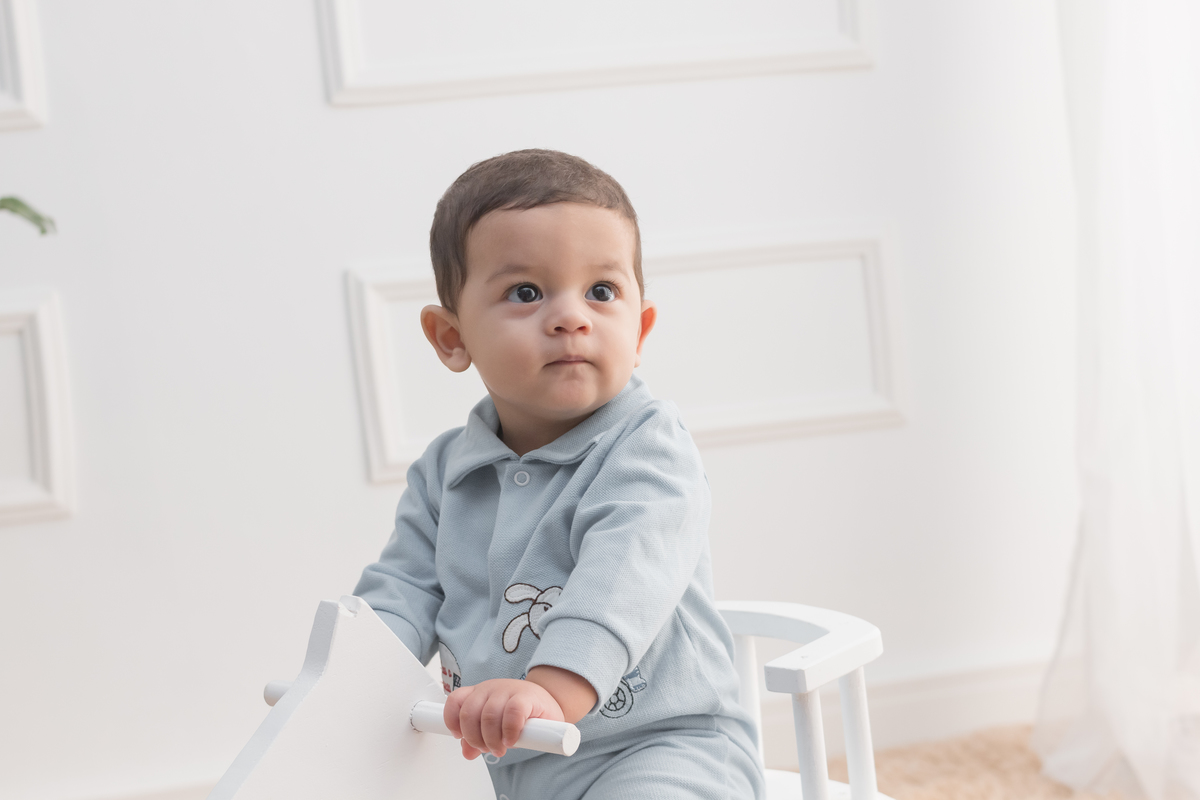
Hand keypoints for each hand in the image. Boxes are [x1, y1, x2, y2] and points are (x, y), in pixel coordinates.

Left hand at [443, 678, 564, 759]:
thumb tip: (467, 752)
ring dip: (492, 739)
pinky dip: (509, 731)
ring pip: (489, 715)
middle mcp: (490, 689)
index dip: (452, 721)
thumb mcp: (494, 728)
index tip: (460, 737)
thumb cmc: (520, 716)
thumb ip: (478, 738)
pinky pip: (512, 713)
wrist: (548, 707)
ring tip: (500, 748)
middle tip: (486, 748)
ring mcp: (508, 690)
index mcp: (479, 694)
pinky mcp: (526, 696)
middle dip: (475, 738)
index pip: (455, 701)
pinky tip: (512, 740)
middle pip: (469, 713)